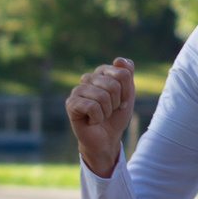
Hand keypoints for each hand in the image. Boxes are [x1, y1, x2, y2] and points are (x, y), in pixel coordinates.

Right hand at [65, 58, 135, 176]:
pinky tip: (91, 121)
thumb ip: (127, 75)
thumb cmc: (116, 116)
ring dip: (107, 112)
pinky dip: (97, 118)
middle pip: (114, 85)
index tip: (122, 101)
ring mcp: (77, 90)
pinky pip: (92, 107)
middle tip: (110, 110)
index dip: (127, 92)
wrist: (106, 139)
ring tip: (101, 115)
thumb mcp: (127, 95)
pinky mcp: (71, 104)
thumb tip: (119, 59)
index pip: (123, 73)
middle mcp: (88, 78)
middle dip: (116, 103)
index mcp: (102, 72)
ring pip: (103, 97)